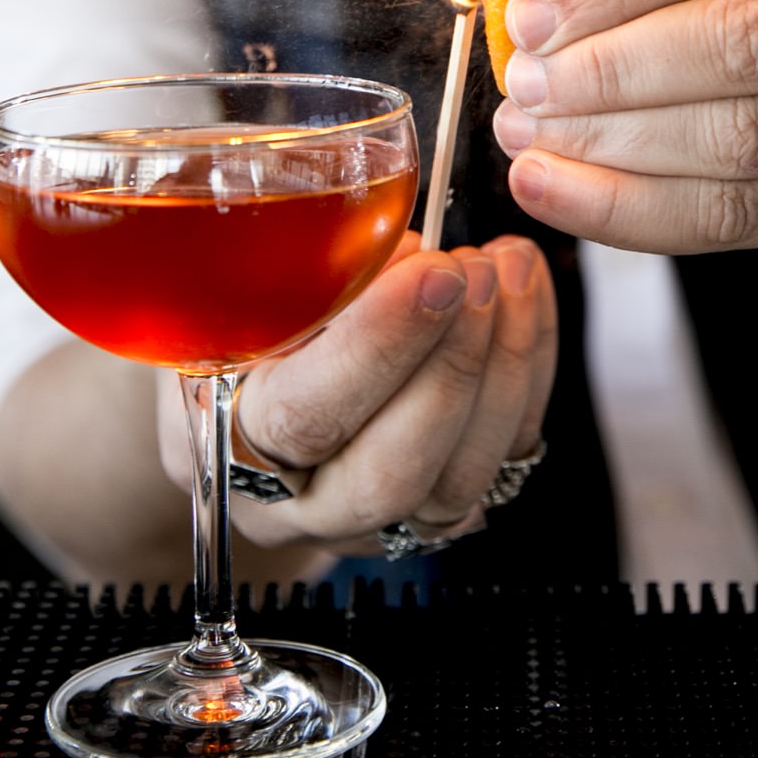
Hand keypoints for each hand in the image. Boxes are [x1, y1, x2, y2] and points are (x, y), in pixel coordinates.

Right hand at [155, 234, 555, 551]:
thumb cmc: (239, 315)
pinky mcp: (442, 505)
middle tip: (478, 271)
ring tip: (508, 272)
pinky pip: (505, 460)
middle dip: (450, 366)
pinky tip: (526, 295)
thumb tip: (399, 238)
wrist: (246, 389)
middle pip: (389, 473)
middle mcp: (300, 500)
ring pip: (457, 484)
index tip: (431, 269)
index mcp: (228, 439)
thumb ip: (296, 260)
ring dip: (501, 368)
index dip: (376, 346)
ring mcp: (376, 519)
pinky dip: (528, 372)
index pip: (304, 415)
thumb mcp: (236, 275)